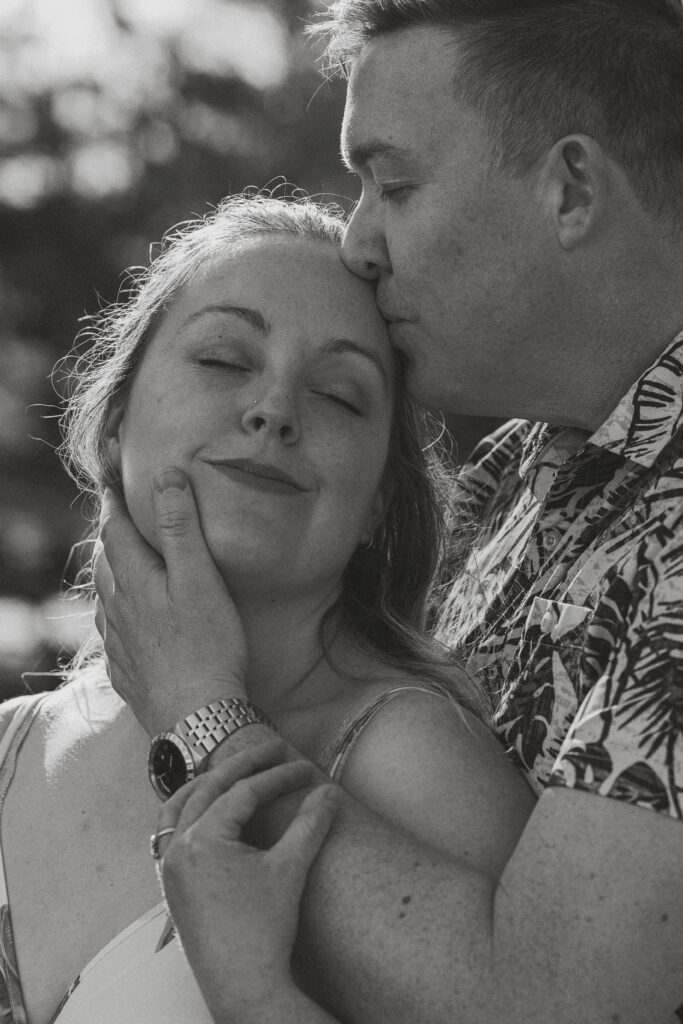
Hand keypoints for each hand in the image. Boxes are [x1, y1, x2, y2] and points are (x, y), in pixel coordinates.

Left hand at [94, 468, 247, 734]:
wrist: (197, 716)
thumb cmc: (206, 645)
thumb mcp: (199, 578)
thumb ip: (180, 526)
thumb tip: (165, 477)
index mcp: (133, 580)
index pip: (114, 530)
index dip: (113, 503)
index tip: (112, 483)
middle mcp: (116, 608)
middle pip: (105, 561)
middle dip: (110, 536)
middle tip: (120, 519)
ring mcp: (117, 641)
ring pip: (104, 596)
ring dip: (109, 573)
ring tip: (120, 562)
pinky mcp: (125, 669)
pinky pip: (111, 629)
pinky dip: (114, 611)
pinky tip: (125, 618)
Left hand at [156, 740, 341, 1020]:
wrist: (242, 985)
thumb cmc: (264, 929)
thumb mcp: (290, 869)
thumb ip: (310, 824)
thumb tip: (330, 792)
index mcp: (203, 839)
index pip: (243, 792)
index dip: (279, 776)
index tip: (307, 768)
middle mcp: (178, 846)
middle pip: (210, 787)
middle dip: (244, 766)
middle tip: (275, 748)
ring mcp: (169, 865)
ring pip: (182, 804)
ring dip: (209, 781)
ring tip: (237, 768)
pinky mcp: (170, 882)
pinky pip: (171, 830)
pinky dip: (189, 808)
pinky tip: (207, 807)